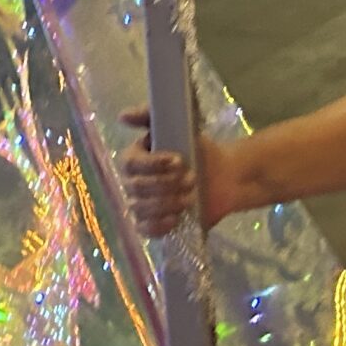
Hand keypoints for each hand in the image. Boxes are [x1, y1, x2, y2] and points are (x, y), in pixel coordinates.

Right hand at [118, 107, 232, 235]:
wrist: (223, 176)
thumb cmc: (198, 150)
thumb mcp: (178, 125)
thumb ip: (150, 115)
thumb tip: (123, 117)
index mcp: (134, 158)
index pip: (130, 164)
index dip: (153, 165)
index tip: (178, 161)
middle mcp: (133, 182)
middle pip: (136, 187)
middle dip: (166, 185)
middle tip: (191, 180)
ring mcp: (142, 205)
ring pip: (140, 208)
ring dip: (167, 204)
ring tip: (190, 198)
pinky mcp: (154, 223)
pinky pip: (144, 229)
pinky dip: (158, 225)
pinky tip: (175, 219)